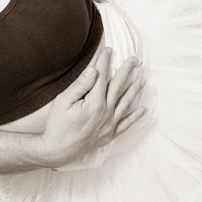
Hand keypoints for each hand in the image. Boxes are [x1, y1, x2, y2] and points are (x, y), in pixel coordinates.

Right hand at [36, 47, 146, 167]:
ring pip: (126, 103)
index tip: (108, 50)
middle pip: (118, 87)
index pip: (101, 76)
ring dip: (135, 90)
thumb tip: (93, 71)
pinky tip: (143, 109)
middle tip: (135, 59)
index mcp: (94, 103)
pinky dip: (135, 116)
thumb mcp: (63, 102)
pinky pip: (126, 124)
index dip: (104, 61)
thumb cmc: (57, 126)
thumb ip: (80, 85)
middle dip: (127, 71)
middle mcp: (106, 112)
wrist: (58, 151)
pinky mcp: (110, 134)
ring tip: (143, 78)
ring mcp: (109, 124)